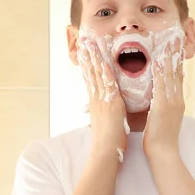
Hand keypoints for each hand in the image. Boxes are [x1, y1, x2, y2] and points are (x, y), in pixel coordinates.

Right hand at [78, 40, 127, 158]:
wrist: (106, 153)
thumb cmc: (109, 141)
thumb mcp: (106, 122)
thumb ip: (106, 112)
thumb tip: (108, 108)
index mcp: (96, 103)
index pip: (91, 79)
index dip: (88, 64)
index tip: (86, 51)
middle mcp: (96, 99)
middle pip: (90, 73)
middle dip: (87, 56)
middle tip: (84, 40)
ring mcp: (101, 101)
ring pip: (96, 75)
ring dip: (93, 58)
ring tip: (89, 43)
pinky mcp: (110, 104)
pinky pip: (107, 85)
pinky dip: (104, 72)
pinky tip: (103, 60)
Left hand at [143, 39, 184, 158]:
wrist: (164, 153)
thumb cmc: (159, 139)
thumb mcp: (162, 119)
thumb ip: (160, 107)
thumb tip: (155, 99)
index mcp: (176, 102)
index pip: (178, 76)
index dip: (177, 61)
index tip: (175, 46)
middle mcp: (177, 99)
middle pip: (178, 71)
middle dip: (177, 54)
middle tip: (175, 36)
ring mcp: (172, 102)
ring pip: (173, 74)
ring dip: (170, 57)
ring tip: (169, 40)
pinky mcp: (165, 106)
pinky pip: (163, 85)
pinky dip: (162, 71)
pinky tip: (160, 59)